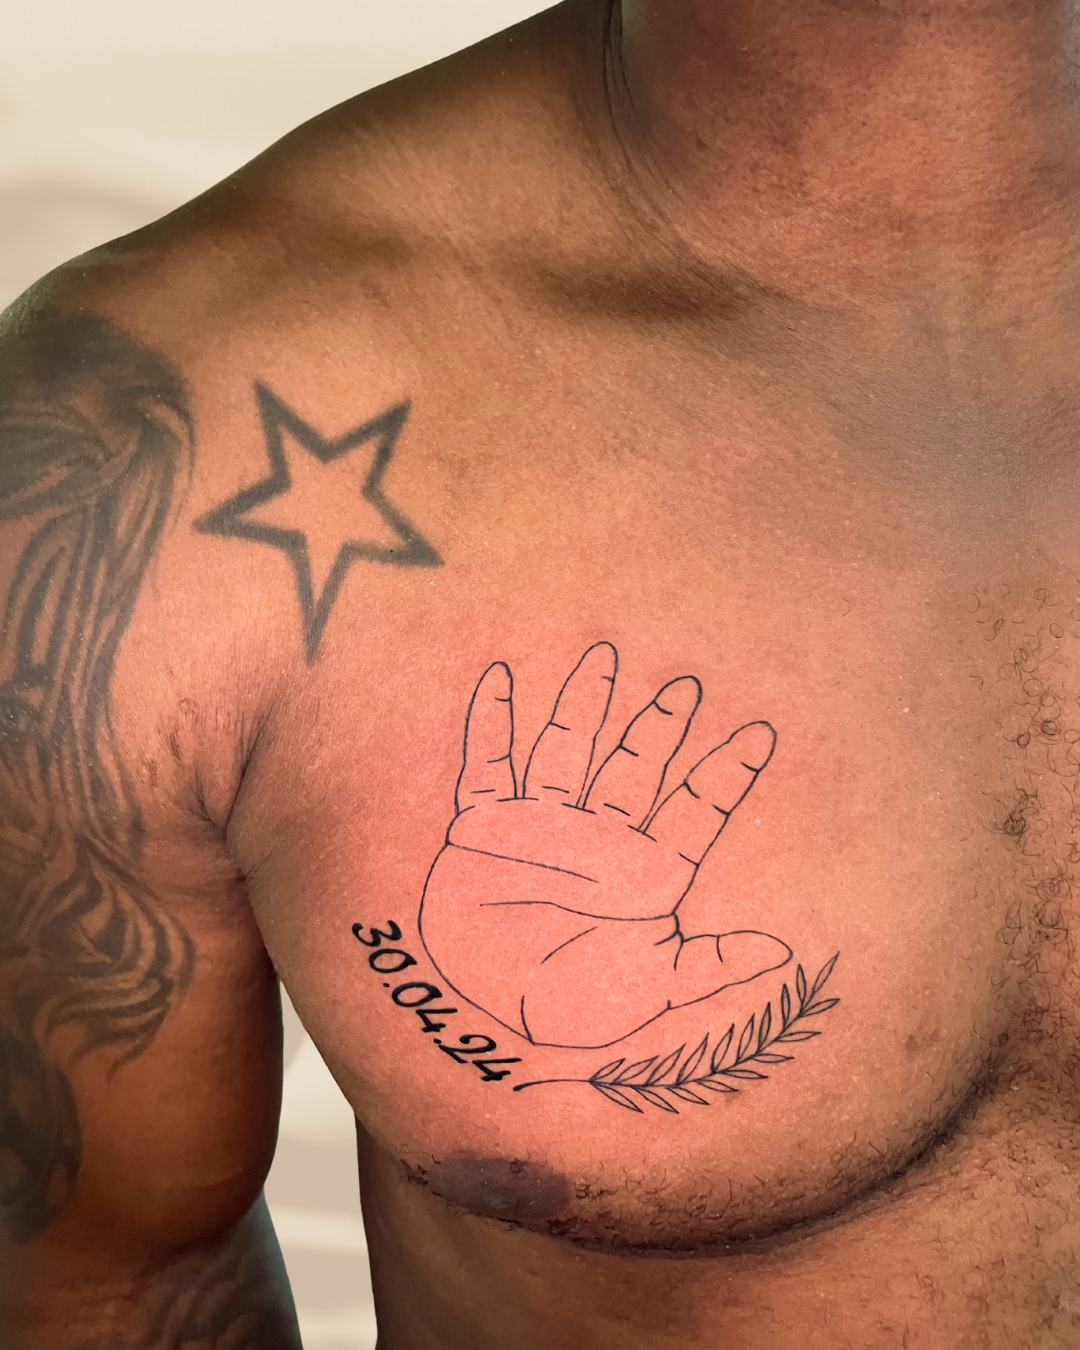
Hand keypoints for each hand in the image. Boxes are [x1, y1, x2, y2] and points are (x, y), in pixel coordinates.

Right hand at [419, 644, 790, 1048]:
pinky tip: (499, 677)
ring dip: (584, 706)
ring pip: (568, 751)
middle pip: (634, 767)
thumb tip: (780, 953)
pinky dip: (490, 724)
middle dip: (659, 727)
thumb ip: (709, 967)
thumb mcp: (653, 990)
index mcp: (642, 872)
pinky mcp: (483, 827)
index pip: (694, 811)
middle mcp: (595, 837)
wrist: (489, 1013)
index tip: (762, 734)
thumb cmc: (575, 1004)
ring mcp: (539, 826)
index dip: (727, 776)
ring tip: (603, 655)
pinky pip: (487, 766)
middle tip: (686, 683)